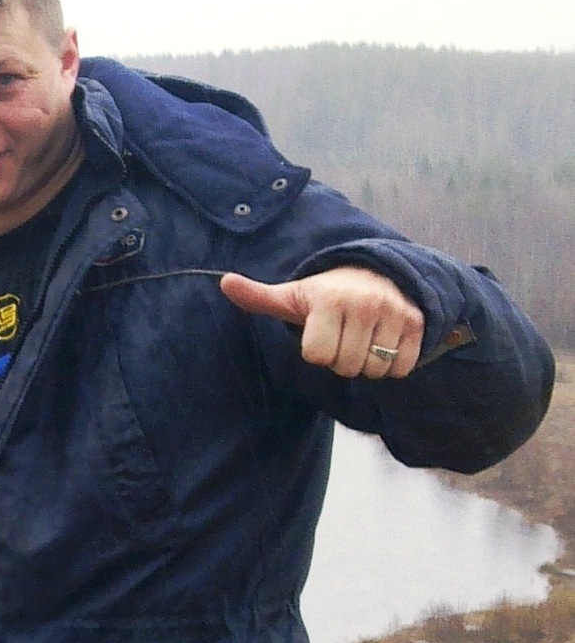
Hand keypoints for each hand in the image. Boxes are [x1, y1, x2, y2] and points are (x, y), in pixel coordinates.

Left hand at [219, 267, 424, 379]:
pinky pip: (400, 368)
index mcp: (330, 300)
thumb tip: (224, 282)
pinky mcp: (417, 322)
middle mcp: (365, 303)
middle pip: (346, 367)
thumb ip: (259, 296)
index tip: (322, 333)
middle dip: (341, 359)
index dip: (317, 353)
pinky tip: (383, 342)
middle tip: (344, 336)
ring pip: (374, 370)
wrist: (374, 273)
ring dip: (366, 363)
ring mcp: (395, 312)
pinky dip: (391, 364)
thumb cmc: (325, 294)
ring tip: (363, 338)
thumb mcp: (291, 296)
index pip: (318, 357)